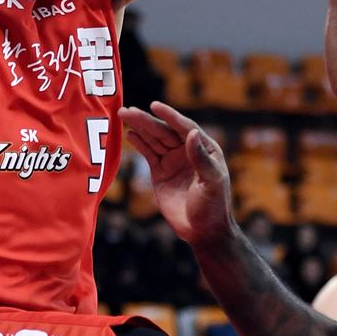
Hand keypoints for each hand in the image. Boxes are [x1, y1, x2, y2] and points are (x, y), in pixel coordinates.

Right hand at [120, 101, 233, 245]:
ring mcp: (173, 161)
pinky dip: (139, 143)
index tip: (154, 105)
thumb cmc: (213, 206)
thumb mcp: (211, 181)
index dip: (170, 116)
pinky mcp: (161, 172)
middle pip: (164, 131)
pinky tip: (129, 133)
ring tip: (123, 115)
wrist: (203, 230)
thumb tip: (191, 132)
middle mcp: (188, 151)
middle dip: (146, 120)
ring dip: (139, 127)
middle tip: (126, 110)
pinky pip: (148, 153)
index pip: (185, 127)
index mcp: (205, 148)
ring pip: (154, 139)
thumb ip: (200, 158)